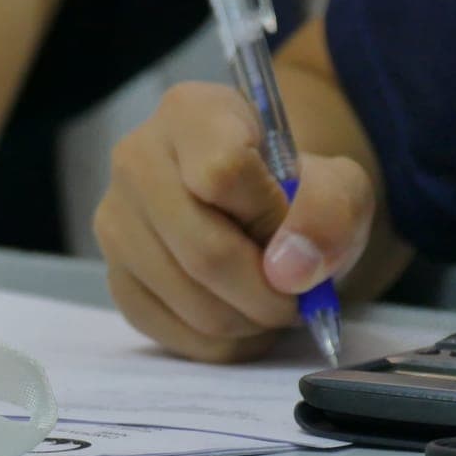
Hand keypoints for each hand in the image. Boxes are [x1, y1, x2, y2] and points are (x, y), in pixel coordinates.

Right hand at [94, 82, 374, 362]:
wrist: (259, 212)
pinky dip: (224, 342)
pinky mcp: (117, 280)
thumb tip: (288, 271)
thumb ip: (331, 212)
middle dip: (268, 293)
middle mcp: (135, 161)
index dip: (271, 217)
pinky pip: (175, 333)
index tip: (292, 227)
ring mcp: (115, 224)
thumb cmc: (295, 191)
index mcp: (189, 112)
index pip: (222, 172)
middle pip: (203, 251)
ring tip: (271, 303)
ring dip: (250, 322)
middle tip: (297, 298)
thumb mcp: (340, 185)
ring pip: (191, 302)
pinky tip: (242, 318)